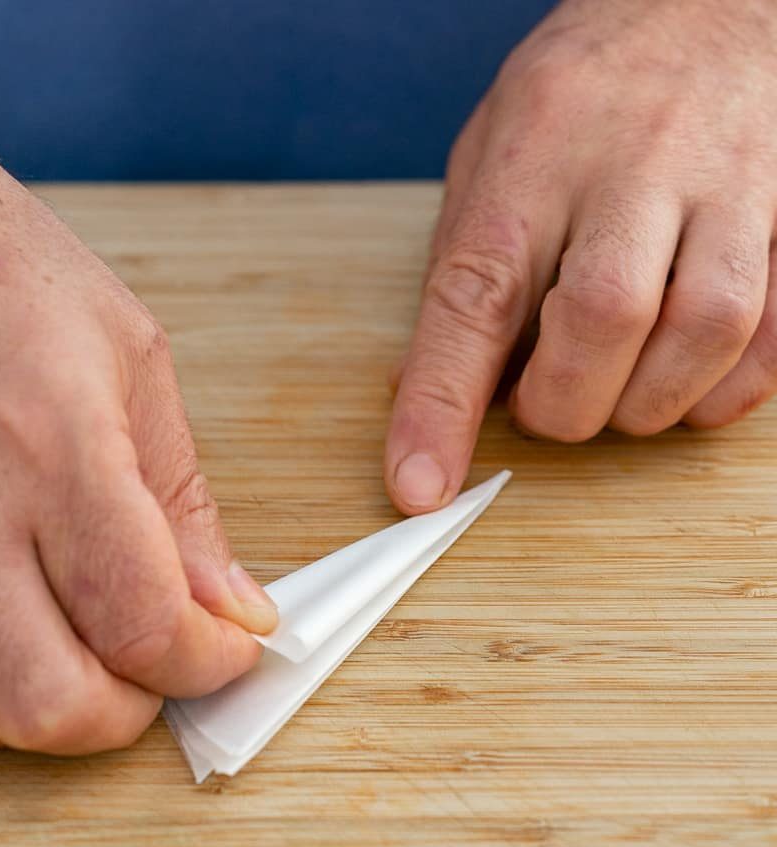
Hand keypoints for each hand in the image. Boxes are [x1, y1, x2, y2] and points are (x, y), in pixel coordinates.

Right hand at [0, 152, 276, 755]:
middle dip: (122, 710)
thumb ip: (183, 500)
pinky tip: (15, 626)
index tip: (228, 650)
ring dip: (46, 701)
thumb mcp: (133, 362)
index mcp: (56, 444)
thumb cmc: (9, 277)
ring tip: (78, 637)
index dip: (204, 662)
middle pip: (47, 701)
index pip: (143, 620)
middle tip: (153, 667)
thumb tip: (231, 606)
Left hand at [385, 0, 776, 510]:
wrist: (710, 4)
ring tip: (615, 388)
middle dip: (564, 404)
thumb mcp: (491, 156)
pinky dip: (717, 393)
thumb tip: (420, 390)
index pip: (475, 295)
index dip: (441, 404)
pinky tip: (682, 377)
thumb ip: (464, 270)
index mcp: (533, 155)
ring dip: (645, 403)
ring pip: (702, 332)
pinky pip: (771, 343)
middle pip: (601, 319)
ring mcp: (729, 187)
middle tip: (546, 403)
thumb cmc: (584, 93)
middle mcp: (634, 165)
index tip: (419, 486)